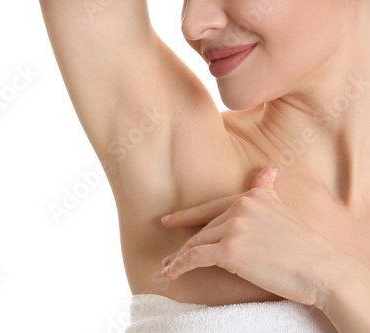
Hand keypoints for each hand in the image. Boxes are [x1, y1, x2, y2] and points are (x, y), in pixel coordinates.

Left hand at [160, 166, 341, 305]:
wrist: (322, 269)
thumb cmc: (304, 245)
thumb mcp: (283, 209)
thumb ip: (267, 191)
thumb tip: (268, 170)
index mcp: (250, 197)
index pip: (211, 207)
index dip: (186, 216)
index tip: (167, 221)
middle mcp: (240, 208)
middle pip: (204, 229)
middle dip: (186, 246)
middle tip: (170, 258)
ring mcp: (234, 228)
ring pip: (197, 243)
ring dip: (179, 258)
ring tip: (168, 268)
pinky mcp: (230, 251)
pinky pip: (196, 258)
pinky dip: (180, 266)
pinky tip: (172, 273)